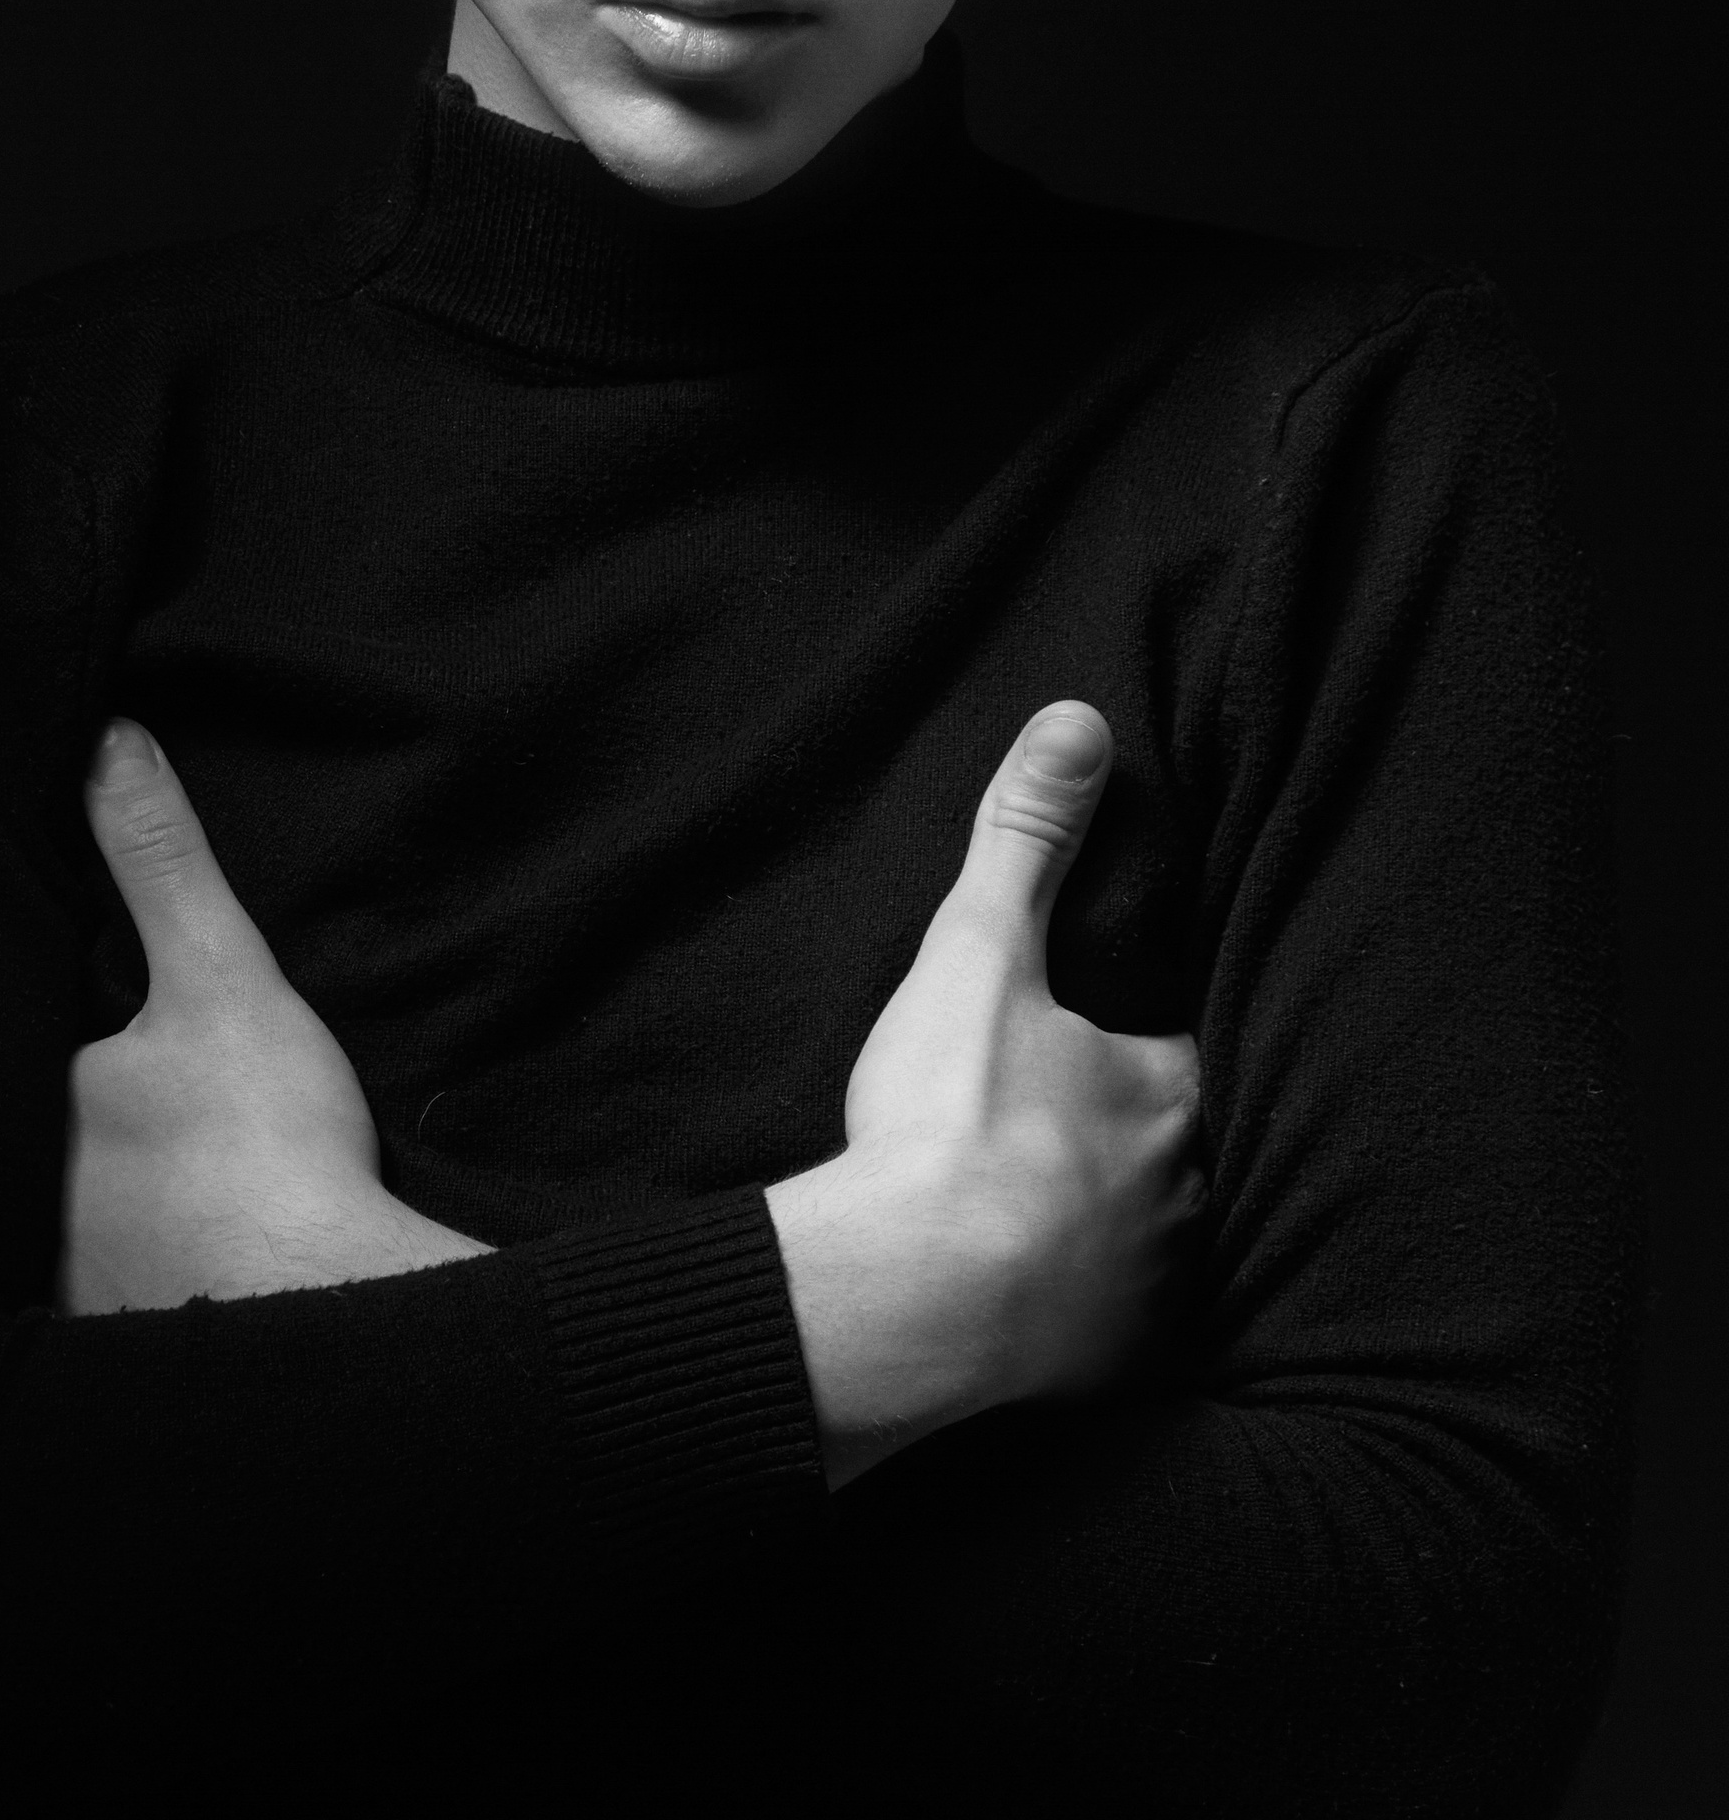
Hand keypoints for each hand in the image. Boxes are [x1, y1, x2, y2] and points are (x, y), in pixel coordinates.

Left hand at [61, 720, 486, 1314]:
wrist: (324, 1302)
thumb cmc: (267, 1143)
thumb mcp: (222, 972)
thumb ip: (163, 860)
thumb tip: (109, 745)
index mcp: (44, 1106)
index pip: (51, 1055)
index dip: (103, 1039)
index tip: (163, 1040)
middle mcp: (34, 1204)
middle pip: (69, 1140)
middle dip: (114, 1130)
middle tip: (195, 1119)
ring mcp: (77, 1283)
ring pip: (99, 1220)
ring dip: (140, 1206)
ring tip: (208, 1185)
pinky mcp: (126, 1344)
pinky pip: (137, 1293)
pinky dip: (170, 1273)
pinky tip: (219, 1259)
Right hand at [766, 704, 1202, 1486]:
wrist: (901, 1304)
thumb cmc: (950, 1125)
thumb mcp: (980, 953)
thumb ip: (1027, 840)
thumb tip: (1078, 722)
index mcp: (1171, 1100)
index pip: (1201, 1054)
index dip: (1166, 1042)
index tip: (1128, 1036)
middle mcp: (1188, 1203)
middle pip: (1190, 1156)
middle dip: (1149, 1143)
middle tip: (1090, 1127)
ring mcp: (1150, 1300)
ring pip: (1159, 1249)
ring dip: (1121, 1232)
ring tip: (1066, 1217)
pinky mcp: (1102, 1380)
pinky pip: (1110, 1339)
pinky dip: (1084, 1319)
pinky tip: (1041, 1312)